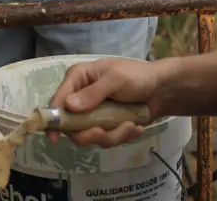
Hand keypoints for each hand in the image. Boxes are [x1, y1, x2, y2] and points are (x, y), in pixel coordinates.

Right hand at [47, 58, 165, 147]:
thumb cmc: (137, 76)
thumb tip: (68, 106)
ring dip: (112, 135)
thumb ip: (93, 94)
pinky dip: (121, 136)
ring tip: (131, 125)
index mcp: (78, 79)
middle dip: (90, 133)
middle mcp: (81, 97)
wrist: (162, 89)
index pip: (58, 101)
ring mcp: (93, 113)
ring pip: (90, 136)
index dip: (54, 119)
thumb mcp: (115, 80)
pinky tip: (135, 126)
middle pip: (72, 126)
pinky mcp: (106, 125)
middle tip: (105, 133)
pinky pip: (106, 139)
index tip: (55, 138)